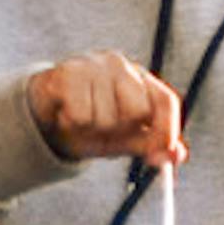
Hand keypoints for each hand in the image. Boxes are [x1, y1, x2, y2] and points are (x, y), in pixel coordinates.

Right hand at [28, 52, 185, 165]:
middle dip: (121, 131)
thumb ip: (149, 145)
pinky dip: (73, 125)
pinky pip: (80, 116)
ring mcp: (94, 65)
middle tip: (105, 131)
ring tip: (83, 121)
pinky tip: (67, 115)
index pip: (166, 101)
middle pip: (137, 110)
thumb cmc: (92, 122)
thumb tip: (177, 155)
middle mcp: (120, 66)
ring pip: (106, 117)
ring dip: (93, 130)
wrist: (46, 111)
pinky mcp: (67, 73)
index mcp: (140, 79)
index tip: (159, 158)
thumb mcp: (124, 138)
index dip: (167, 130)